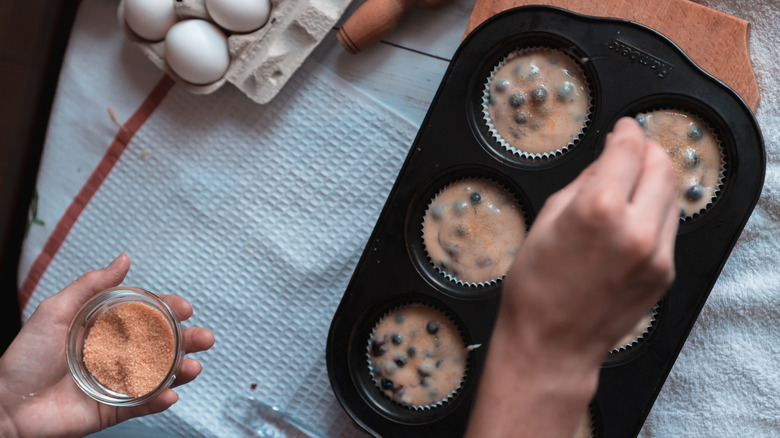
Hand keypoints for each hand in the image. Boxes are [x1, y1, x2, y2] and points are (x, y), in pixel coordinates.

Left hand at [0, 253, 214, 437]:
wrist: (4, 406)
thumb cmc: (24, 357)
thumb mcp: (56, 311)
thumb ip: (91, 285)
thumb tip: (124, 258)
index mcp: (105, 329)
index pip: (145, 317)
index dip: (168, 311)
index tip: (186, 308)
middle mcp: (116, 355)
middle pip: (160, 346)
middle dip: (186, 342)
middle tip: (205, 339)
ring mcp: (116, 383)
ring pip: (158, 375)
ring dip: (180, 372)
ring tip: (193, 368)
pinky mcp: (112, 410)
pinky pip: (141, 405)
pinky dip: (159, 401)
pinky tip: (169, 395)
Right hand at [466, 117, 678, 436]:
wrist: (551, 344)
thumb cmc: (536, 289)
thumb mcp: (546, 220)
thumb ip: (584, 182)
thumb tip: (609, 160)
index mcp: (599, 208)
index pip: (629, 149)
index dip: (627, 131)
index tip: (624, 128)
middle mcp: (635, 228)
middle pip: (662, 166)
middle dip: (647, 151)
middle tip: (631, 150)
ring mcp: (656, 253)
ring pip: (672, 195)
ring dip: (654, 182)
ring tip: (628, 187)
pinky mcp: (664, 273)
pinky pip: (668, 228)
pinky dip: (654, 214)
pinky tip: (630, 221)